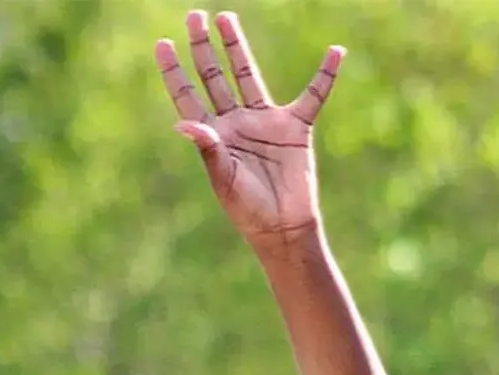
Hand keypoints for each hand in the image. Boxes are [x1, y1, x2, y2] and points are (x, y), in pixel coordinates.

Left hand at [155, 11, 343, 247]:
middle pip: (215, 76)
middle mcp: (236, 122)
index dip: (175, 72)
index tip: (163, 44)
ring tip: (226, 17)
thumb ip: (209, 150)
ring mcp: (265, 121)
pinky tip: (335, 52)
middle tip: (194, 16)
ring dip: (237, 46)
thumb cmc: (249, 210)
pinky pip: (313, 95)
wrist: (283, 229)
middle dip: (203, 47)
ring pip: (247, 74)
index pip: (189, 97)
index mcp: (215, 136)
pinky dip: (326, 75)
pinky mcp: (296, 127)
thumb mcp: (225, 180)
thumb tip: (181, 125)